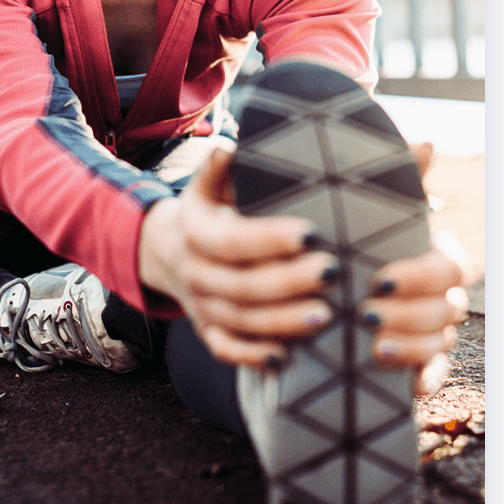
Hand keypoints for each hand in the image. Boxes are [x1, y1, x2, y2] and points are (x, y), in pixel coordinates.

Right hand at [138, 146, 338, 367]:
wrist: (171, 251)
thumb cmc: (210, 211)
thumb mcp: (209, 184)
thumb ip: (221, 166)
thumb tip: (229, 146)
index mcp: (195, 231)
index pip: (232, 240)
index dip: (269, 240)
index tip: (312, 234)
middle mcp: (195, 272)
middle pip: (241, 285)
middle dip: (288, 283)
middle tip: (333, 274)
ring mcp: (201, 306)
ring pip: (240, 321)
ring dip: (282, 322)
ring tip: (327, 316)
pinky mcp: (208, 332)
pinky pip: (226, 350)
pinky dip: (252, 357)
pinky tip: (287, 357)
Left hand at [356, 142, 469, 394]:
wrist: (312, 289)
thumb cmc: (345, 243)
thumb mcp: (357, 214)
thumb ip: (390, 184)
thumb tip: (426, 143)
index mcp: (431, 256)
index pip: (450, 267)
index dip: (421, 275)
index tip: (379, 279)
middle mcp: (437, 296)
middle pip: (447, 308)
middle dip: (410, 312)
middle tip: (366, 313)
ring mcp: (429, 333)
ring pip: (441, 342)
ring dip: (411, 345)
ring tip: (370, 344)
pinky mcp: (413, 365)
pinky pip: (432, 376)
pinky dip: (422, 379)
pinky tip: (404, 381)